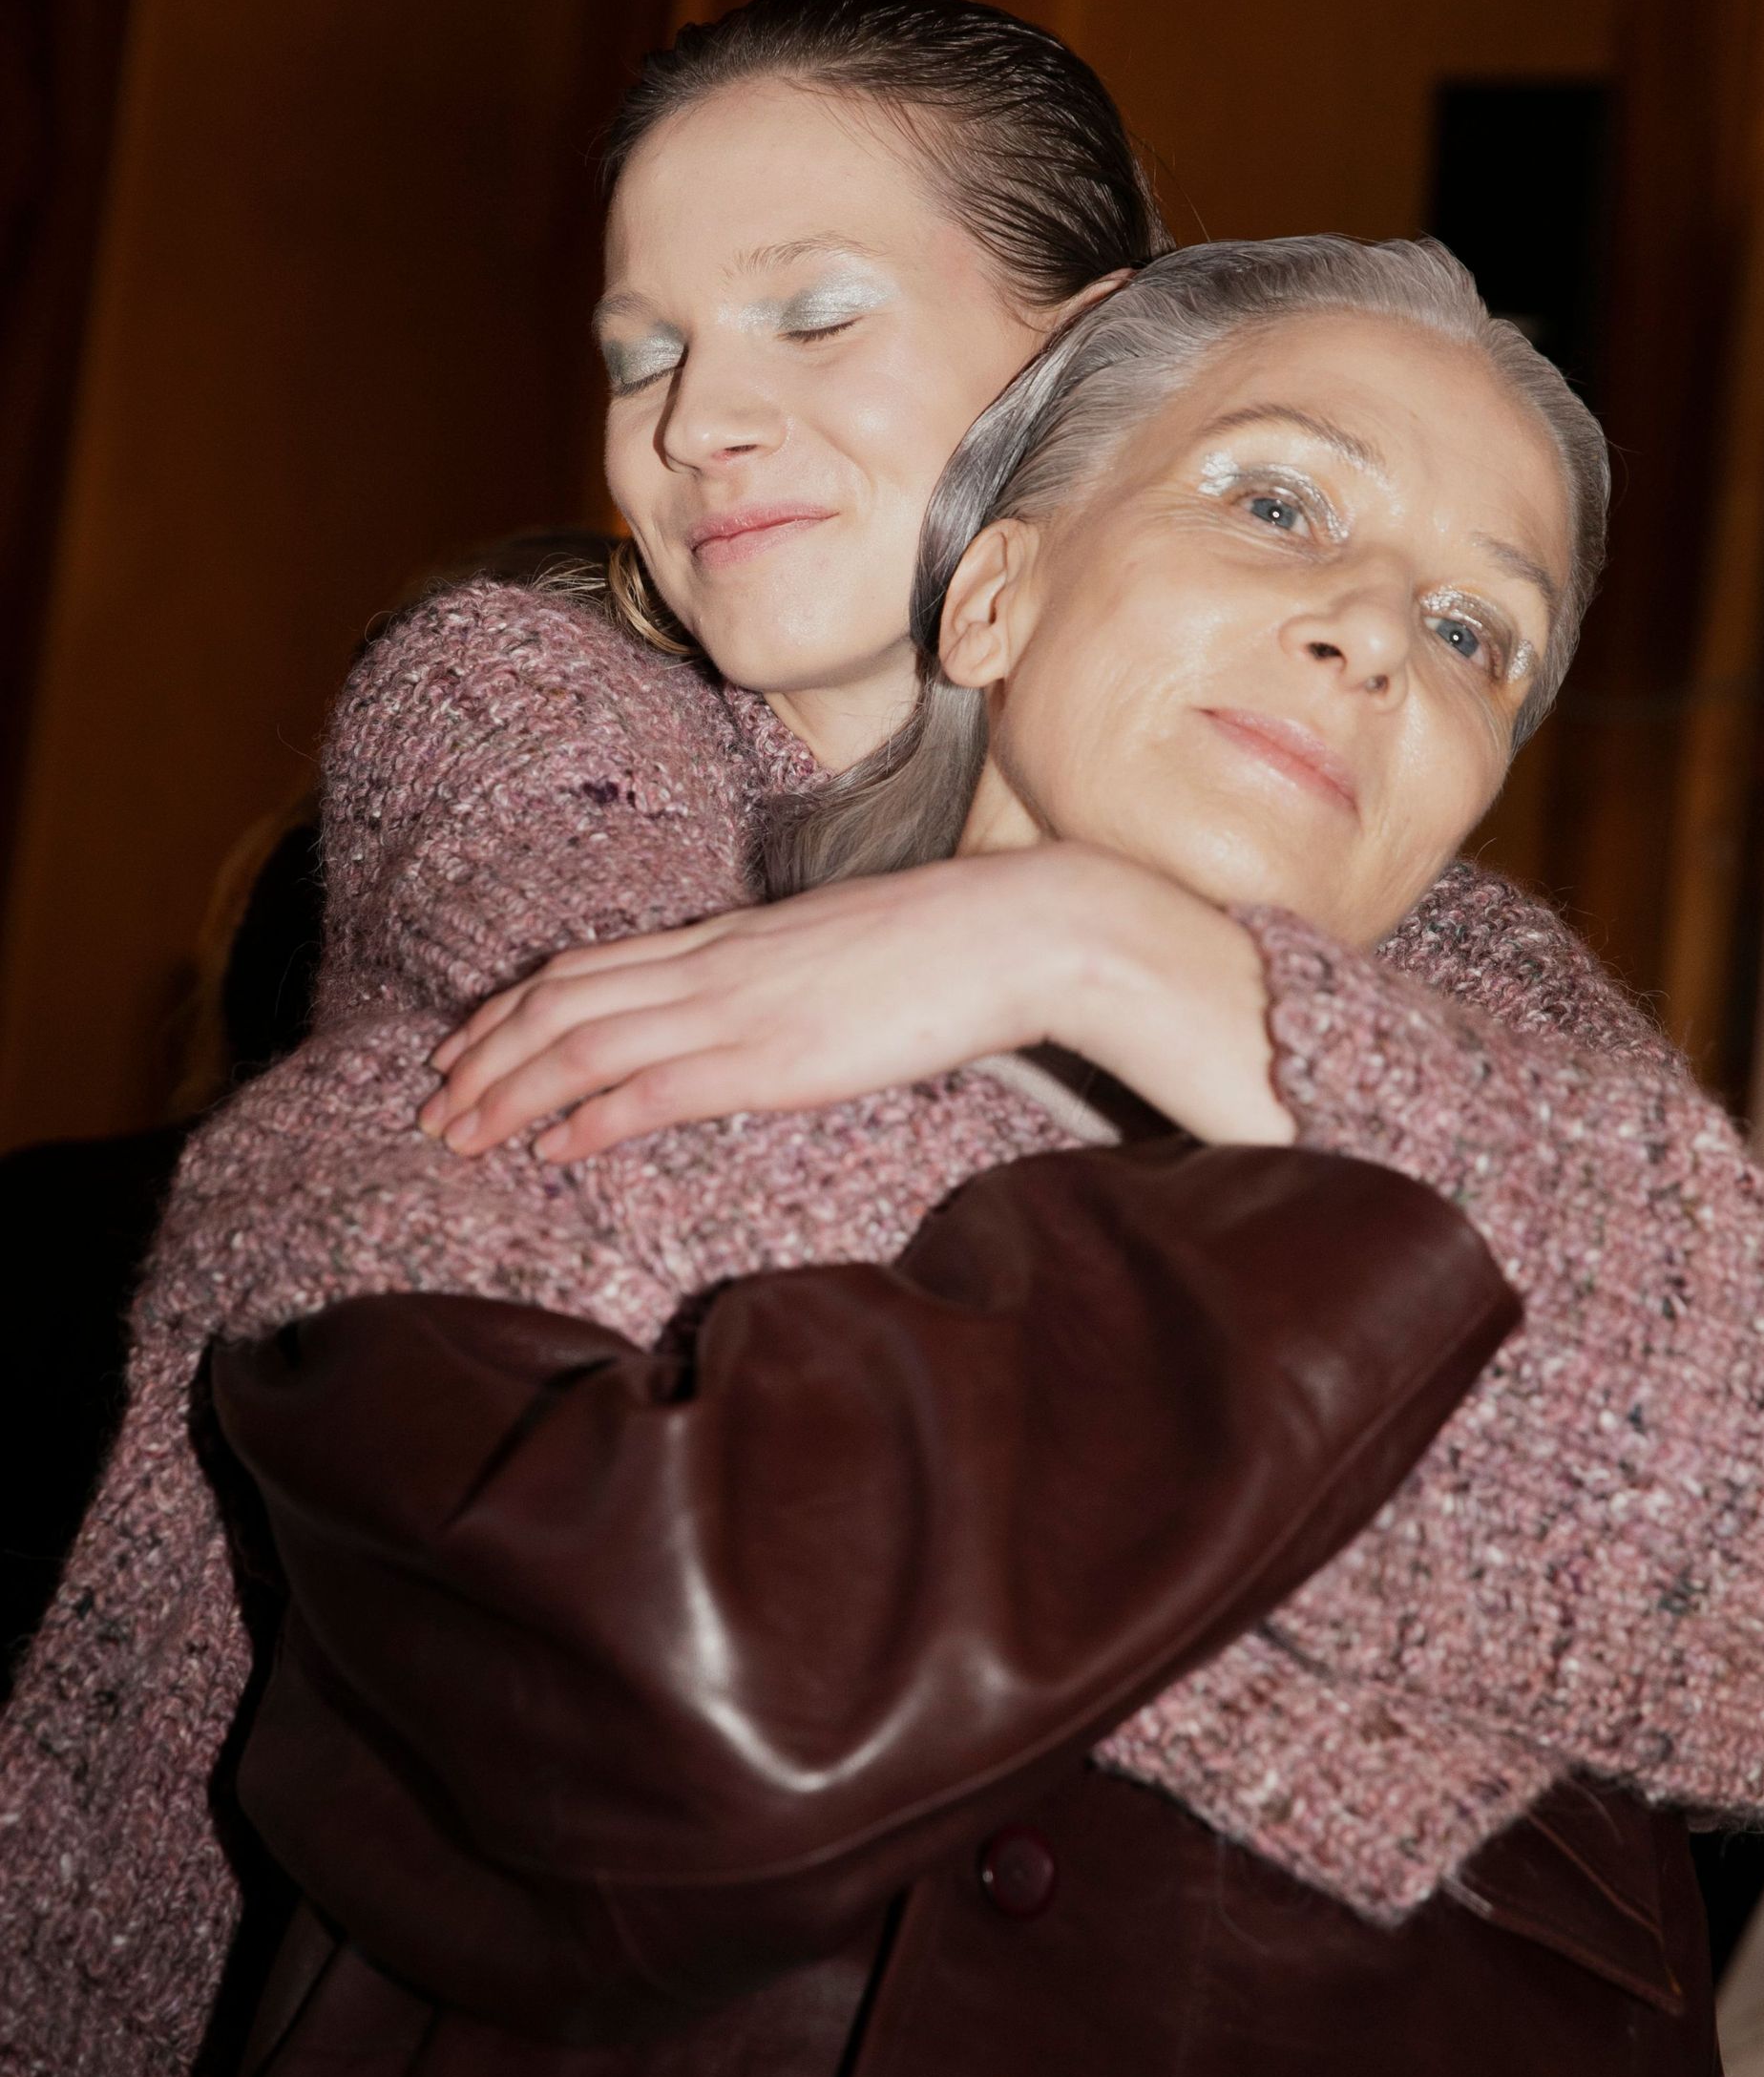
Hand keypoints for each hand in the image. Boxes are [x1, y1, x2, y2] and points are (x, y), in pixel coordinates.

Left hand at [418, 844, 1292, 1158]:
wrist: (1019, 928)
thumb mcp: (837, 962)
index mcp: (726, 941)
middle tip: (430, 1107)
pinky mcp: (775, 1055)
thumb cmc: (947, 948)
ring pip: (585, 1041)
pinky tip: (552, 1148)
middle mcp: (712, 966)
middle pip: (560, 1001)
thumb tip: (751, 1023)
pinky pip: (656, 1085)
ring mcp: (739, 1008)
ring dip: (509, 1089)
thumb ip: (778, 988)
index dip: (510, 1009)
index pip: (587, 966)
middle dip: (482, 1056)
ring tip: (460, 1134)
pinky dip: (591, 1115)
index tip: (462, 1048)